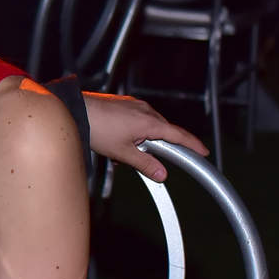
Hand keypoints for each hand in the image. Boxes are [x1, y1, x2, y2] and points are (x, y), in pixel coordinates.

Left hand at [83, 92, 208, 181]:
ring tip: (121, 152)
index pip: (178, 135)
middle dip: (158, 148)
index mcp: (149, 122)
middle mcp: (145, 110)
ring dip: (141, 141)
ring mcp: (134, 105)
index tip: (203, 152)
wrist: (75, 110)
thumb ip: (144, 164)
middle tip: (148, 161)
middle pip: (163, 132)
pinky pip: (136, 120)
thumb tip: (161, 174)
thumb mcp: (122, 152)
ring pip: (147, 127)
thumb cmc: (97, 129)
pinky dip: (132, 133)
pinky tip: (117, 142)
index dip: (192, 145)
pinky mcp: (123, 104)